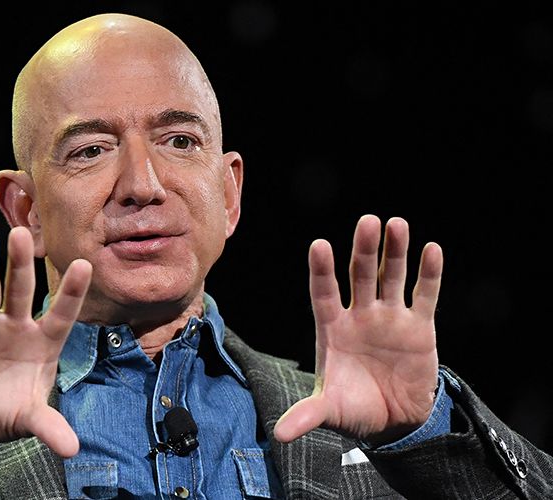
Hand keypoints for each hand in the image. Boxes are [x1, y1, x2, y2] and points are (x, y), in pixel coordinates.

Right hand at [0, 226, 91, 457]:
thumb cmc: (6, 413)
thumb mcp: (27, 420)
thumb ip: (48, 428)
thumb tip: (72, 449)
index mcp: (42, 345)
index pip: (62, 315)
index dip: (72, 293)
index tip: (84, 264)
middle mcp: (16, 328)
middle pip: (21, 291)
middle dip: (20, 265)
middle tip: (21, 233)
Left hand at [274, 214, 442, 444]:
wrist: (394, 420)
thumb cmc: (354, 409)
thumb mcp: (330, 411)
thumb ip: (307, 415)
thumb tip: (279, 435)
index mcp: (333, 329)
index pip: (324, 293)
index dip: (322, 271)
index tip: (320, 245)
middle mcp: (360, 315)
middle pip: (360, 275)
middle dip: (364, 250)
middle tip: (367, 222)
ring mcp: (390, 317)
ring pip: (392, 277)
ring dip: (395, 252)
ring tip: (397, 225)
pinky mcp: (419, 326)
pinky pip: (425, 295)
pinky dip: (429, 275)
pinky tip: (431, 250)